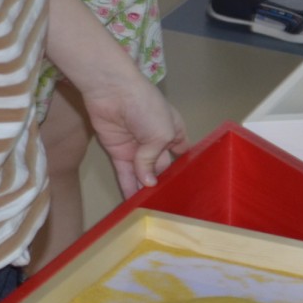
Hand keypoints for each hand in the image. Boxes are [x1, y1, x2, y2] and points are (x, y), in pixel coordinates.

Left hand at [83, 78, 187, 197]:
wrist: (113, 92)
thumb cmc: (146, 107)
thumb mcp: (161, 134)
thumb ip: (153, 160)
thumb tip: (147, 183)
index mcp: (174, 131)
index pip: (183, 155)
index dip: (185, 170)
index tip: (189, 190)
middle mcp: (157, 141)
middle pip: (162, 168)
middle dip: (164, 184)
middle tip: (167, 208)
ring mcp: (137, 148)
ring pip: (143, 174)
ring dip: (145, 190)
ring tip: (151, 210)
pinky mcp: (118, 152)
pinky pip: (125, 174)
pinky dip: (128, 187)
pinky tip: (133, 204)